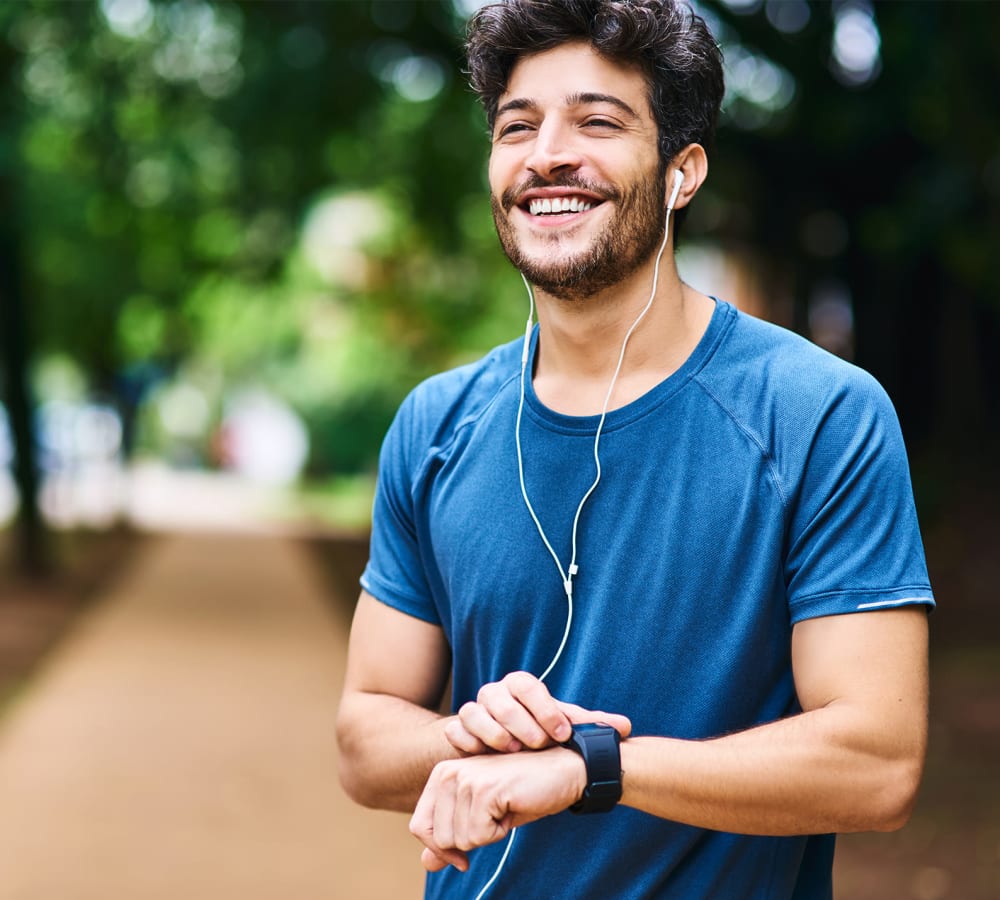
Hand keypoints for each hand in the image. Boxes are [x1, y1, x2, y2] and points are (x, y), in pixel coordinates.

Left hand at [409, 746, 586, 871]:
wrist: (562, 771)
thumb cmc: (523, 792)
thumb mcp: (483, 817)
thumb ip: (452, 837)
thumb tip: (426, 864)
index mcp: (441, 774)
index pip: (419, 826)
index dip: (441, 848)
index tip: (464, 852)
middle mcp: (447, 772)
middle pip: (439, 839)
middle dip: (472, 839)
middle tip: (496, 814)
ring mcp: (465, 778)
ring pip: (459, 840)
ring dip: (488, 834)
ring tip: (504, 807)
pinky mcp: (484, 789)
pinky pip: (479, 836)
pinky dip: (499, 832)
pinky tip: (512, 807)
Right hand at [444, 671, 631, 753]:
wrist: (502, 748)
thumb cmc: (538, 733)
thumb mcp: (562, 728)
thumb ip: (589, 726)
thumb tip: (626, 728)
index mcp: (520, 686)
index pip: (527, 685)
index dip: (544, 708)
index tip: (561, 733)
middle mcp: (494, 694)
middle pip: (498, 697)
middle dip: (520, 722)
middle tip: (537, 745)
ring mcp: (473, 711)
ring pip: (473, 711)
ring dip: (493, 732)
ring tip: (514, 750)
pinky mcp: (457, 731)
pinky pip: (455, 731)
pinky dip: (467, 742)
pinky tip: (484, 756)